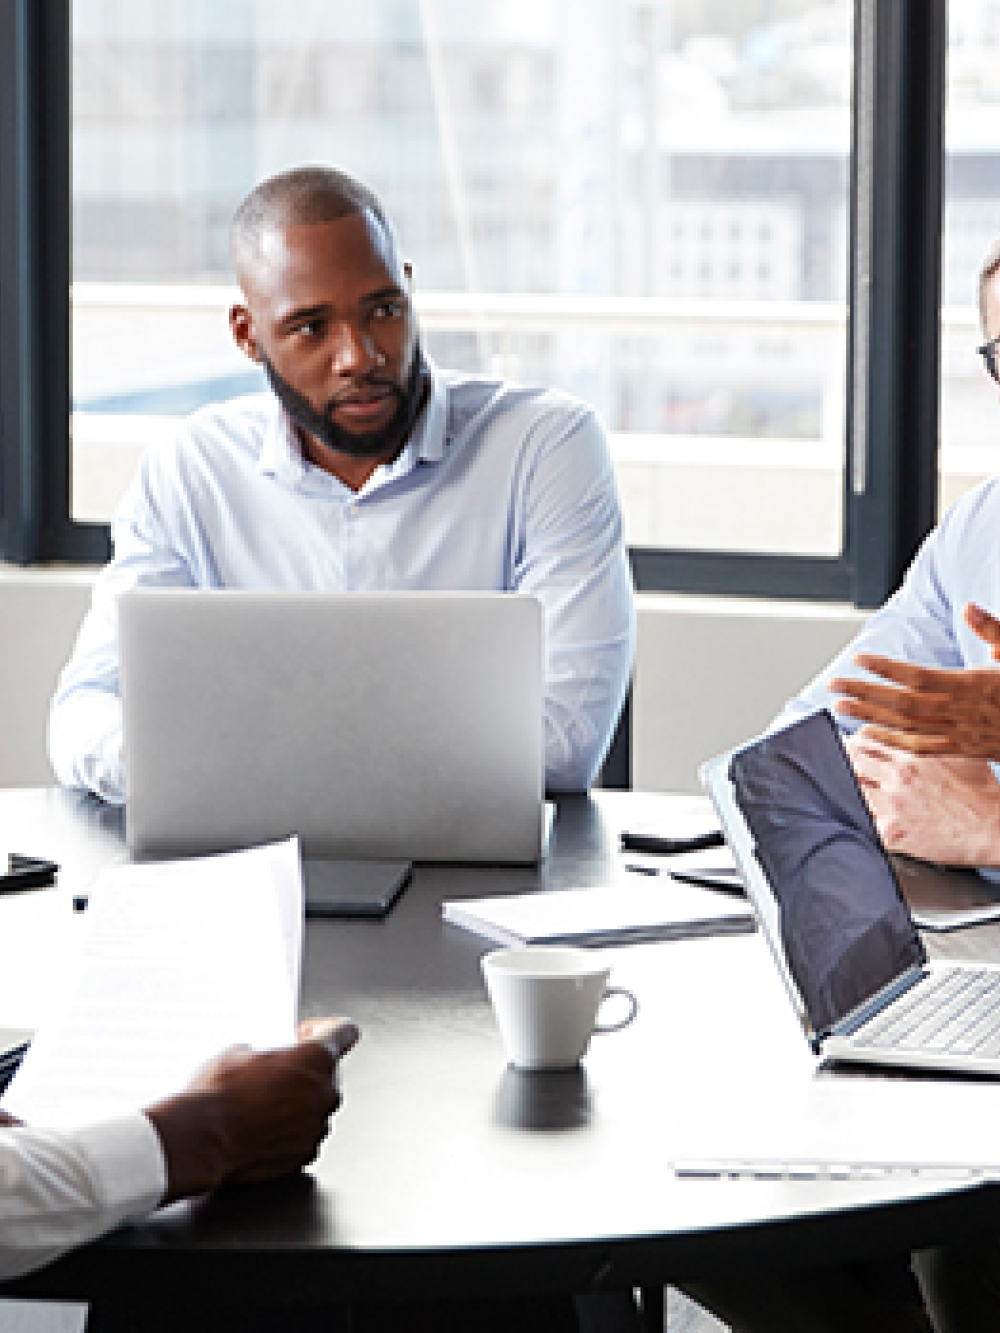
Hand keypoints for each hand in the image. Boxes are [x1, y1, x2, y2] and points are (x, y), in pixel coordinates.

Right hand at [146, 1016, 358, 1203]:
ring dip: (298, 1103)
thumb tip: (264, 1061)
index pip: (345, 1031)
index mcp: (316, 1058)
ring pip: (316, 1107)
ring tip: (262, 1104)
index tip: (307, 1035)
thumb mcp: (238, 1053)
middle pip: (329, 1073)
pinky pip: (305, 1135)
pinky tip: (262, 1128)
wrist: (203, 1142)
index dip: (325, 1029)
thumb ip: (268, 1053)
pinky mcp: (304, 1155)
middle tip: (276, 1073)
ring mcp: (317, 1127)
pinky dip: (290, 1131)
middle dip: (306, 1071)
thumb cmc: (219, 1095)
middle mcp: (325, 1093)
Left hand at [832, 603, 999, 757]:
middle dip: (866, 694)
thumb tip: (970, 606)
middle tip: (833, 685)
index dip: (888, 669)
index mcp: (973, 685)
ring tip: (840, 706)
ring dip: (870, 716)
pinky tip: (869, 733)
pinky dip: (892, 741)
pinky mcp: (962, 750)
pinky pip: (921, 749)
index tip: (859, 659)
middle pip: (903, 704)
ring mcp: (960, 734)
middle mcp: (961, 712)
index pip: (920, 677)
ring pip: (906, 727)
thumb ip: (994, 631)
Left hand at [846, 731, 999, 864]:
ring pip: (848, 790)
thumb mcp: (958, 751)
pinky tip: (851, 813)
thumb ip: (928, 737)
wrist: (992, 829)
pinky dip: (852, 815)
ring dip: (844, 787)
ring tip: (842, 787)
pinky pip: (858, 821)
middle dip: (842, 761)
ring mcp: (891, 807)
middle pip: (850, 761)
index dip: (853, 741)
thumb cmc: (980, 791)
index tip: (849, 744)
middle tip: (838, 764)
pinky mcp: (891, 834)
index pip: (864, 739)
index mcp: (911, 755)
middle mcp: (896, 779)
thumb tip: (911, 724)